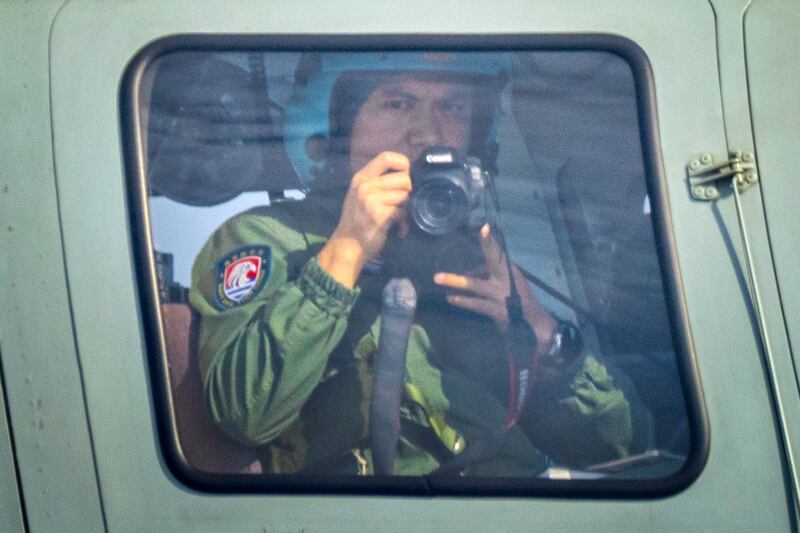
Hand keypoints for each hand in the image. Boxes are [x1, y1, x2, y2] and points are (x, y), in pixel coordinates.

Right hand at [318, 152, 410, 286]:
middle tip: (401, 203)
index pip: (386, 157)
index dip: (403, 162)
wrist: (348, 246)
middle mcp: (365, 186)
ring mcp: (371, 200)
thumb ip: (377, 182)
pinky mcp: (379, 215)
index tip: (407, 173)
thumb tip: (406, 174)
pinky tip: (398, 229)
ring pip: (405, 195)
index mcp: (361, 178)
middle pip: (403, 178)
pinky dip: (404, 223)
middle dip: (408, 191)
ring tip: (398, 217)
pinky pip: (403, 212)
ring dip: (406, 208)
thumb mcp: (360, 194)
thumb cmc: (357, 219)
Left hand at [434, 224, 556, 346]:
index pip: (499, 252)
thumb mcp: (506, 281)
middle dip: (488, 245)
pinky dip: (463, 301)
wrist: (531, 322)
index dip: (490, 241)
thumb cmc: (515, 297)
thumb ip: (488, 274)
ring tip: (438, 278)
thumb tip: (466, 274)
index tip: (485, 228)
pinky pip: (476, 304)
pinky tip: (451, 298)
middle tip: (480, 234)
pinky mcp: (496, 310)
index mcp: (509, 270)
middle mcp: (507, 279)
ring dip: (457, 281)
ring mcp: (501, 294)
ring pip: (476, 285)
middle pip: (494, 259)